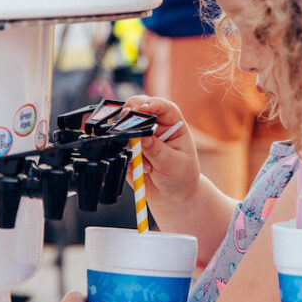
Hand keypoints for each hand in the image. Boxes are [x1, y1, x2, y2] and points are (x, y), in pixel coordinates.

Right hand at [122, 94, 200, 211]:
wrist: (172, 196)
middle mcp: (156, 127)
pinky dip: (128, 158)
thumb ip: (158, 150)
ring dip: (131, 143)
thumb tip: (142, 137)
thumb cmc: (181, 177)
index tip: (143, 108)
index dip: (153, 104)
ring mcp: (141, 137)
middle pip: (140, 108)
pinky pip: (120, 148)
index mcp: (173, 125)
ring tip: (146, 164)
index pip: (164, 107)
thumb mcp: (174, 164)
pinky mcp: (129, 150)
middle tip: (125, 117)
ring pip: (126, 128)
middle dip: (131, 111)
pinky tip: (143, 170)